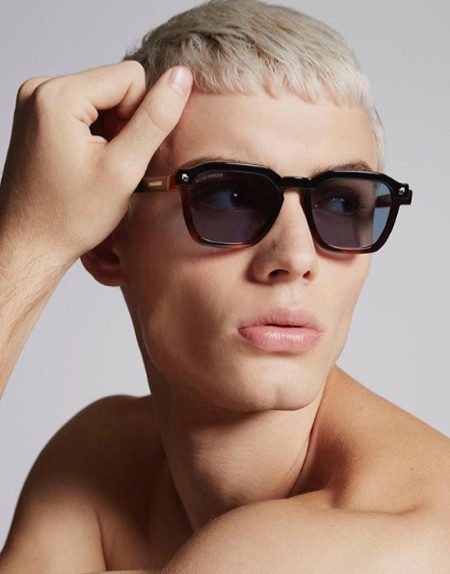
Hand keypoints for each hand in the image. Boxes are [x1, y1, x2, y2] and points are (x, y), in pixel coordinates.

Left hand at [0, 61, 192, 264]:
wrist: (31, 243)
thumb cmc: (68, 217)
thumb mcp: (123, 169)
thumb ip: (155, 120)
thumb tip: (181, 78)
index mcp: (57, 96)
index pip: (130, 77)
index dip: (140, 117)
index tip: (123, 154)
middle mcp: (40, 89)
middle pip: (114, 86)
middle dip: (123, 125)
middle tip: (109, 165)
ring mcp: (35, 102)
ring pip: (102, 99)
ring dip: (110, 132)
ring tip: (96, 167)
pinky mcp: (37, 116)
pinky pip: (84, 110)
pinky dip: (95, 135)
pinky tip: (86, 163)